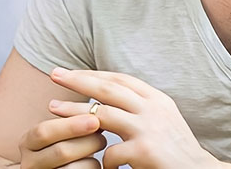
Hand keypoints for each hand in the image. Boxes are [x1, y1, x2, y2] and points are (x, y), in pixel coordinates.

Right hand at [17, 112, 106, 168]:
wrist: (62, 166)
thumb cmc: (63, 147)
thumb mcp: (59, 133)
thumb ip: (69, 122)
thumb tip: (96, 111)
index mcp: (27, 143)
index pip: (44, 132)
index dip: (70, 125)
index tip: (94, 120)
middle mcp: (29, 163)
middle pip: (61, 151)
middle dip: (88, 141)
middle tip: (102, 136)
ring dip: (92, 157)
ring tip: (99, 147)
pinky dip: (93, 168)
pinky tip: (93, 162)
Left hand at [48, 68, 219, 168]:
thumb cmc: (177, 150)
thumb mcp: (163, 119)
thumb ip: (141, 107)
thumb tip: (110, 97)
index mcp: (156, 98)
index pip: (120, 78)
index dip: (94, 73)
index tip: (72, 72)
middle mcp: (152, 108)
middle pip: (107, 88)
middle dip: (78, 80)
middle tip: (55, 74)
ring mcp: (148, 128)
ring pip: (102, 114)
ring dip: (74, 112)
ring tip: (53, 109)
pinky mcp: (145, 151)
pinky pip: (110, 152)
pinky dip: (101, 160)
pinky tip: (101, 167)